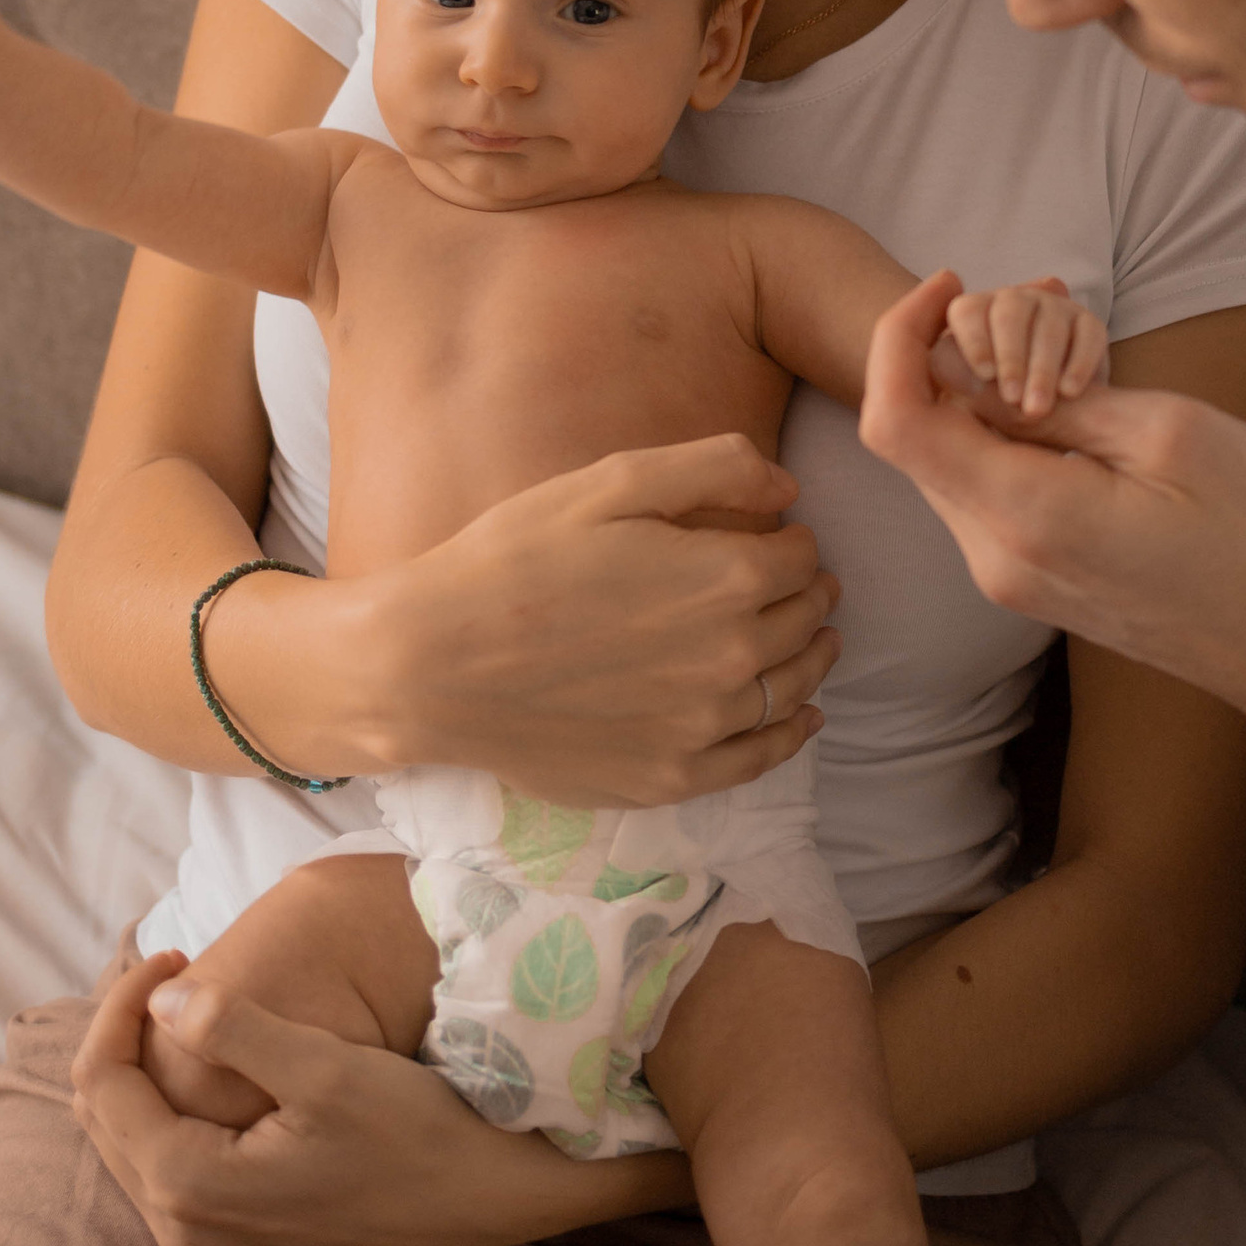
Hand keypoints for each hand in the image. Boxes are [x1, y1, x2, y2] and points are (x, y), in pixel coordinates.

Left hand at [72, 947, 663, 1245]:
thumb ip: (231, 1029)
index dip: (121, 1005)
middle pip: (108, 1124)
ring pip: (138, 1154)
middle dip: (127, 1039)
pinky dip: (176, 1125)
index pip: (102, 1085)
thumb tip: (161, 999)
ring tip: (194, 1014)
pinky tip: (219, 1082)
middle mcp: (188, 1237)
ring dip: (149, 1081)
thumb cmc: (415, 1129)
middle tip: (176, 974)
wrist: (487, 1196)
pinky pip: (174, 1185)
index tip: (172, 954)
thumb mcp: (325, 1067)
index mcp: (190, 1188)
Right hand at [218, 430, 842, 807]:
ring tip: (811, 635)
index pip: (801, 555)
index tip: (774, 534)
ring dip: (811, 653)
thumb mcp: (607, 484)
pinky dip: (793, 731)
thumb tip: (790, 490)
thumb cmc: (512, 562)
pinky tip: (802, 714)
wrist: (434, 664)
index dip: (792, 539)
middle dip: (807, 591)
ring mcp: (705, 725)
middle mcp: (732, 656)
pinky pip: (762, 756)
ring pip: (795, 684)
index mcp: (725, 577)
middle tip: (794, 579)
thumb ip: (713, 469)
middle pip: (804, 617)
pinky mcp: (672, 776)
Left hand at [863, 269, 1245, 749]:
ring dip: (982, 398)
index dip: (897, 337)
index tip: (948, 282)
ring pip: (953, 466)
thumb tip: (968, 369)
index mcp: (1025, 517)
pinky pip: (991, 499)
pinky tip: (1075, 407)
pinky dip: (1009, 442)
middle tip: (1033, 299)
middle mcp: (999, 560)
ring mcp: (1017, 582)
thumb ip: (1054, 402)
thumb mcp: (1169, 434)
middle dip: (948, 357)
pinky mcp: (1043, 588)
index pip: (894, 419)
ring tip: (1066, 352)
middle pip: (917, 439)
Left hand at [931, 270, 1109, 426]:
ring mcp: (1053, 308)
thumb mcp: (969, 396)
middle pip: (1010, 316)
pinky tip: (1069, 392)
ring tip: (1037, 408)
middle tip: (1012, 399)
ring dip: (1042, 370)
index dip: (975, 340)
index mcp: (975, 313)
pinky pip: (1088, 335)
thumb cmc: (995, 404)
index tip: (984, 374)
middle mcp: (1013, 302)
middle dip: (1011, 359)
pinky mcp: (1088, 323)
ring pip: (1049, 327)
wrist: (1045, 416)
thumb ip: (961, 380)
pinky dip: (1079, 365)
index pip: (968, 311)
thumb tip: (965, 371)